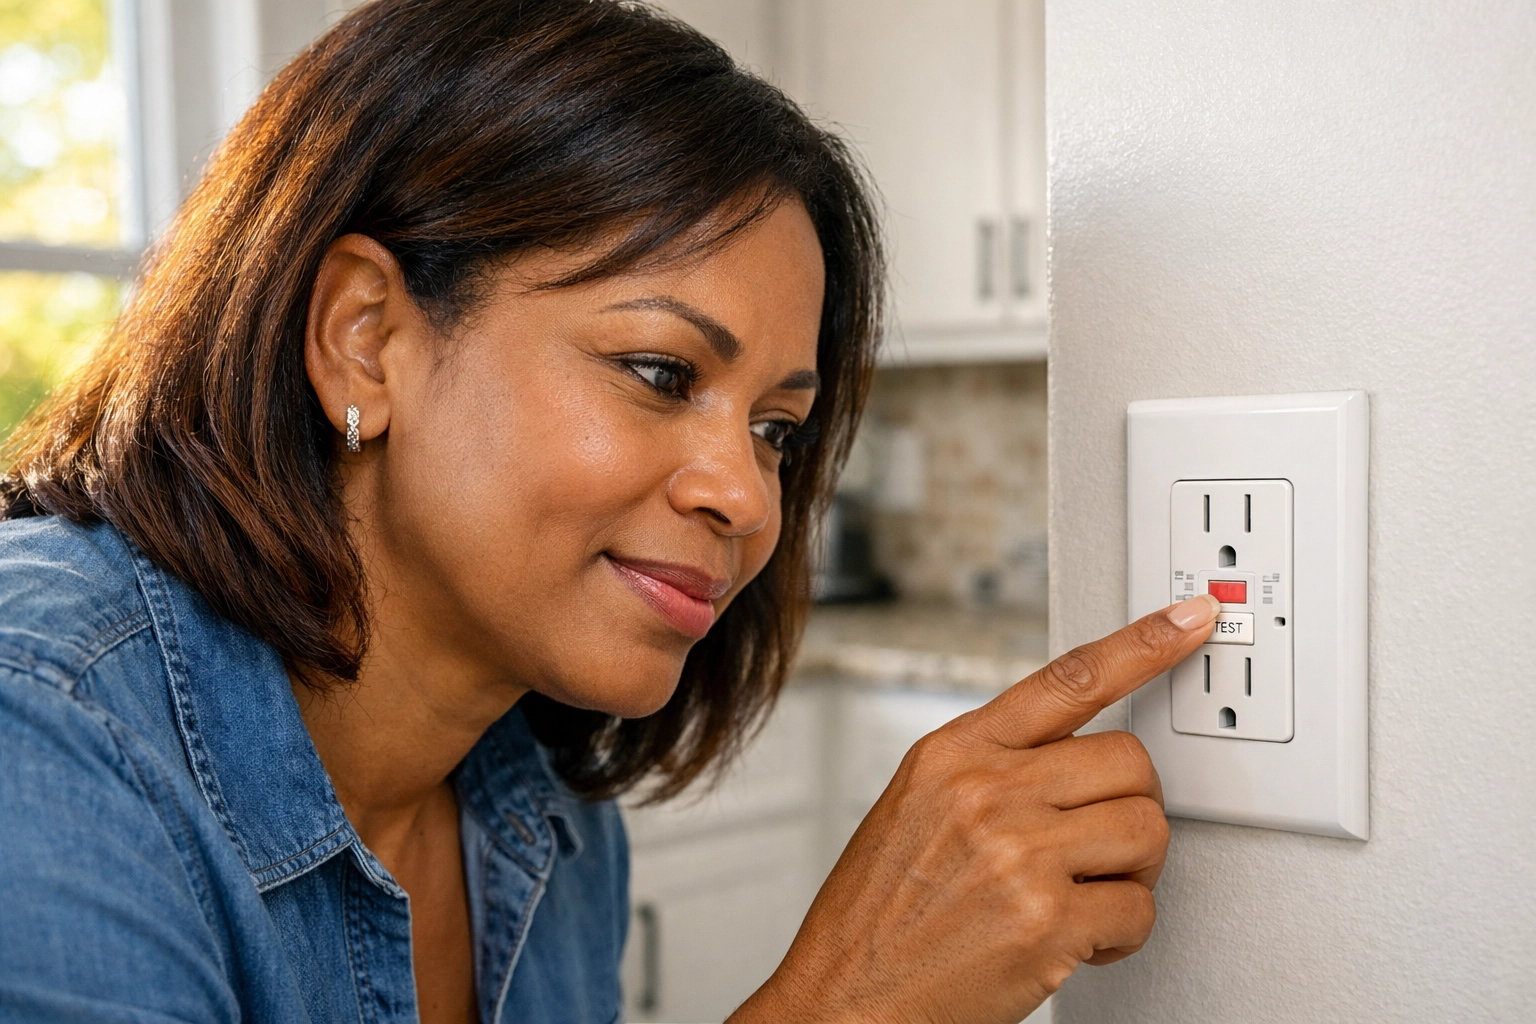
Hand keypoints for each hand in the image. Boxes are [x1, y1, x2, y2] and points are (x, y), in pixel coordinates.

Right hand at [730, 595, 1220, 1023]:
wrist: (846, 998)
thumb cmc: (878, 913)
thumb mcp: (916, 806)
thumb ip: (991, 768)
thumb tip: (1079, 759)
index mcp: (953, 752)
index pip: (1068, 677)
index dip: (1142, 644)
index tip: (1192, 620)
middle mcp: (985, 790)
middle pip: (1129, 763)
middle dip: (1130, 810)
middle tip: (1096, 849)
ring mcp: (1017, 852)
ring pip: (1147, 830)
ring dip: (1130, 873)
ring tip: (1079, 896)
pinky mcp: (1046, 919)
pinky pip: (1138, 908)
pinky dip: (1120, 934)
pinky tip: (1074, 941)